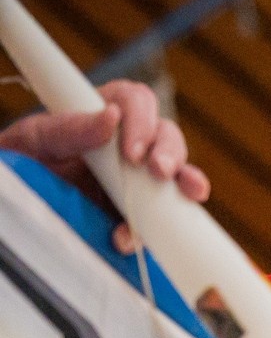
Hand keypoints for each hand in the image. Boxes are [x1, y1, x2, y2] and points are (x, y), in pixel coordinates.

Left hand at [0, 79, 210, 248]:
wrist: (17, 201)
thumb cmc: (22, 161)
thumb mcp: (36, 139)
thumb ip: (69, 128)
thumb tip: (111, 117)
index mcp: (101, 114)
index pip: (136, 101)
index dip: (143, 121)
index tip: (132, 151)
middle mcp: (126, 144)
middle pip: (166, 135)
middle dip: (171, 152)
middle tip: (159, 171)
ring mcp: (135, 178)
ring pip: (176, 173)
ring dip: (184, 183)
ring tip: (186, 194)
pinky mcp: (137, 210)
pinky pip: (163, 216)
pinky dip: (160, 227)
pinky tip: (135, 235)